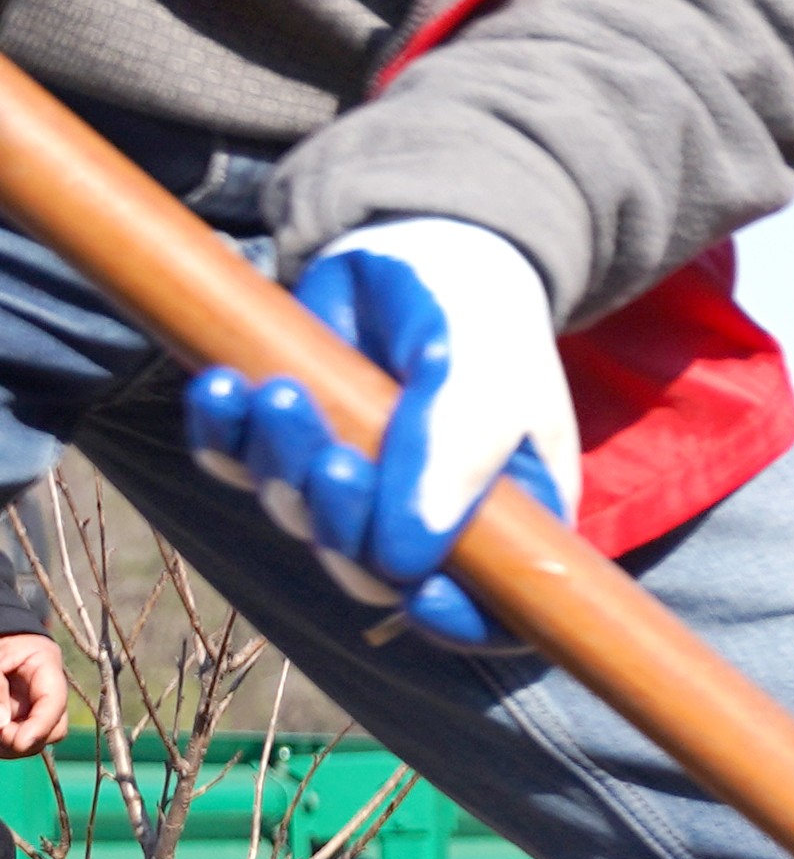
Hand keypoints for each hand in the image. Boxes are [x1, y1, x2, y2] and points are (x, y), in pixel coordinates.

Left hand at [0, 634, 60, 757]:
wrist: (2, 637)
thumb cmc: (0, 642)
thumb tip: (2, 723)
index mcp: (47, 669)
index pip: (55, 702)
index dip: (41, 726)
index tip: (20, 742)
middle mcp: (49, 694)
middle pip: (54, 729)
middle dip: (27, 740)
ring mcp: (37, 708)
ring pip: (40, 739)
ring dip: (16, 746)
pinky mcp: (24, 717)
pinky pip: (22, 739)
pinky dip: (7, 745)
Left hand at [180, 216, 578, 646]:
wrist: (416, 238)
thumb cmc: (479, 313)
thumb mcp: (490, 378)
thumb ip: (456, 462)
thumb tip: (405, 562)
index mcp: (508, 515)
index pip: (493, 609)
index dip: (456, 620)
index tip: (419, 590)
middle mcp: (426, 513)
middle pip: (375, 573)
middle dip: (342, 524)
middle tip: (335, 458)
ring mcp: (353, 480)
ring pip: (299, 519)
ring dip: (279, 466)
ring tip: (281, 395)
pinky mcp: (286, 440)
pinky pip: (235, 467)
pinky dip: (220, 436)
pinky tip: (224, 388)